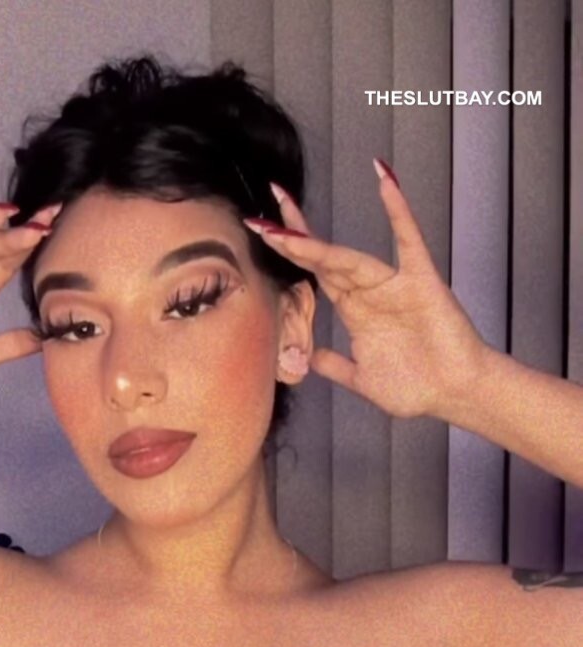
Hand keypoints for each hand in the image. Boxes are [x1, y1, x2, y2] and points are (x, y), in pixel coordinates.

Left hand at [249, 169, 491, 419]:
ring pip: (348, 257)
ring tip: (286, 217)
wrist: (454, 395)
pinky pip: (409, 240)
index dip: (292, 252)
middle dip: (293, 237)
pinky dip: (399, 210)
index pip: (317, 274)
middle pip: (325, 258)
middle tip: (264, 210)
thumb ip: (335, 365)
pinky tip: (384, 181)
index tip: (263, 231)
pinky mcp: (420, 282)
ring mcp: (393, 285)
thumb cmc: (416, 388)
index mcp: (356, 312)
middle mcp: (370, 293)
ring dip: (316, 242)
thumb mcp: (361, 380)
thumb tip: (309, 358)